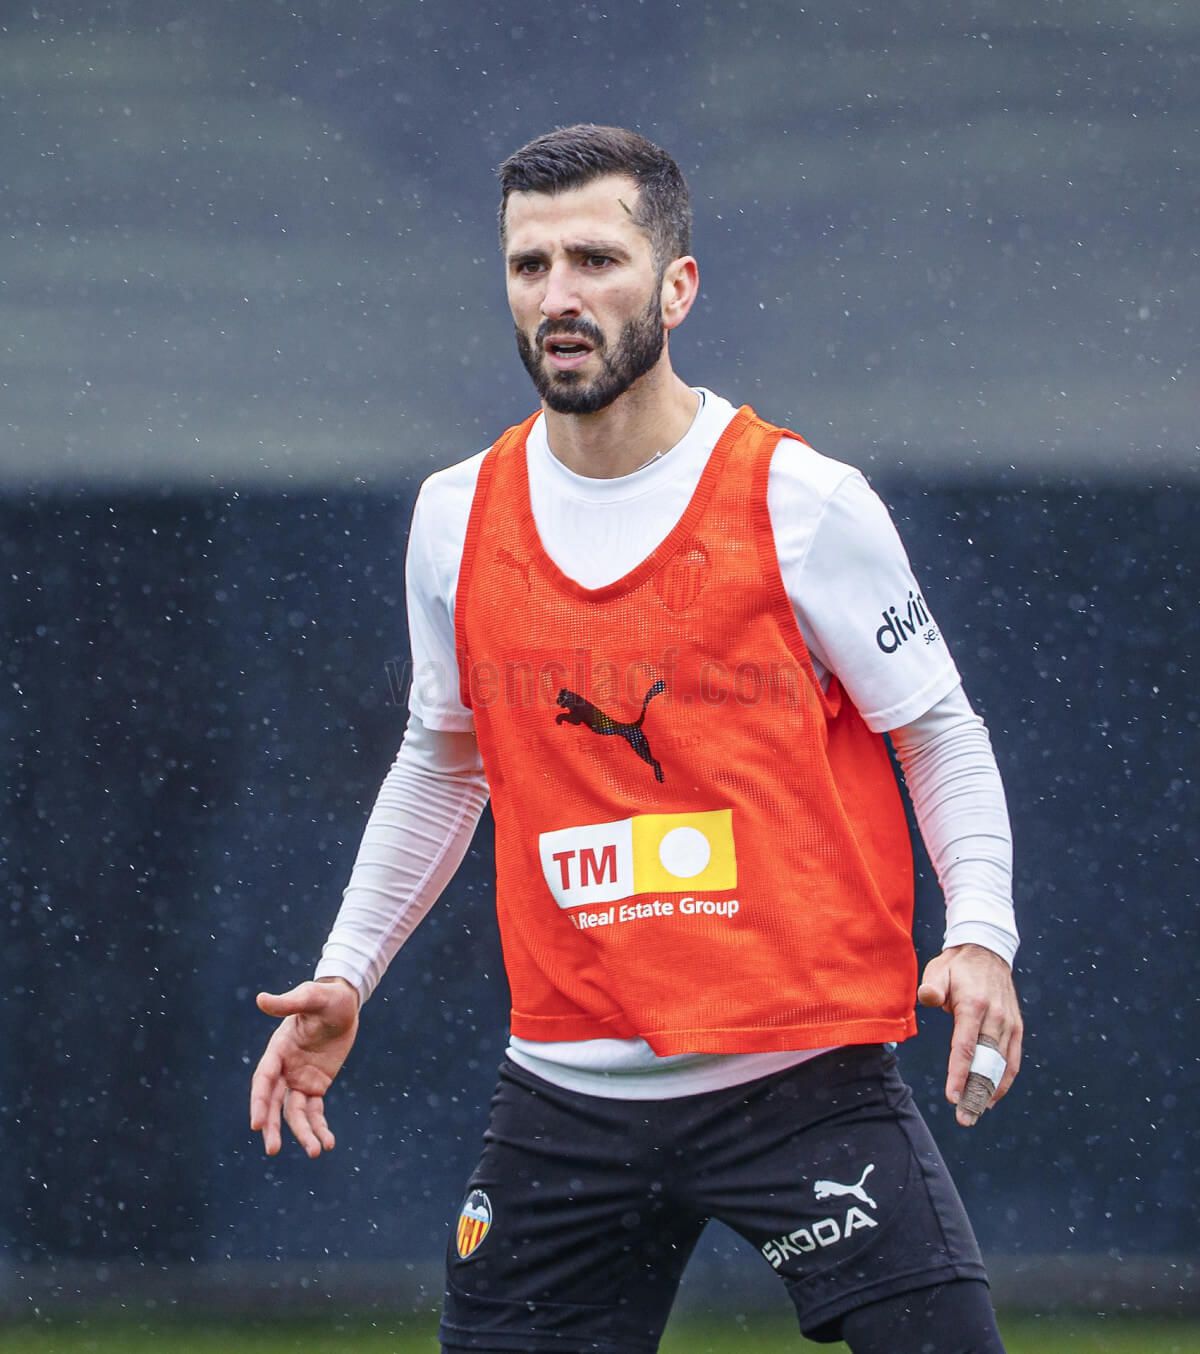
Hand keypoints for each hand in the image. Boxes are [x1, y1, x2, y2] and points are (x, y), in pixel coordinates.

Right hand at [249, 977, 359, 1156]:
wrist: (343, 1003)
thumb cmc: (325, 997)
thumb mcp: (311, 996)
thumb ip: (289, 1002)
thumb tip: (261, 999)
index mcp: (278, 1049)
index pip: (264, 1080)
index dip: (259, 1102)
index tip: (257, 1124)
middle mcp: (284, 1068)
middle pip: (274, 1103)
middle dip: (272, 1126)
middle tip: (272, 1150)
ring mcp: (299, 1079)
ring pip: (295, 1113)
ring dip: (303, 1133)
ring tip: (316, 1152)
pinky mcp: (316, 1085)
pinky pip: (315, 1111)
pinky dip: (319, 1127)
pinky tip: (328, 1143)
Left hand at [917, 944, 1021, 1127]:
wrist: (986, 951)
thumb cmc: (956, 966)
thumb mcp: (937, 969)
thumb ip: (932, 986)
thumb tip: (928, 998)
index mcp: (974, 1005)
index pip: (965, 1047)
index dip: (959, 1074)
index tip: (952, 1097)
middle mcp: (996, 1017)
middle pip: (986, 1062)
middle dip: (975, 1092)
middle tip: (964, 1119)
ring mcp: (1009, 1023)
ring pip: (1002, 1065)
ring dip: (990, 1092)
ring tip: (975, 1114)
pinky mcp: (1016, 1027)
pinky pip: (1013, 1059)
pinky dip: (1005, 1080)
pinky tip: (992, 1097)